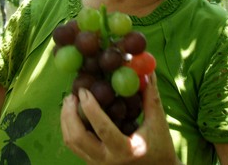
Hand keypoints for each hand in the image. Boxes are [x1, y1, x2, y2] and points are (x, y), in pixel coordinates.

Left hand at [61, 73, 179, 164]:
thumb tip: (146, 71)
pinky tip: (74, 114)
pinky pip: (75, 146)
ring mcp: (98, 164)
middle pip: (77, 138)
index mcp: (125, 150)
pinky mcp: (94, 163)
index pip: (102, 128)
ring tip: (69, 102)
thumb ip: (150, 97)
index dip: (90, 107)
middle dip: (69, 115)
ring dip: (66, 120)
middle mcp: (107, 160)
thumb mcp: (158, 122)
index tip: (84, 90)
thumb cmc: (161, 147)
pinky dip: (70, 128)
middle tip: (71, 95)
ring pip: (71, 143)